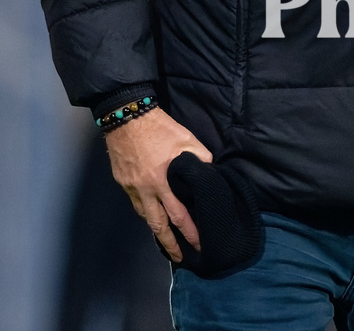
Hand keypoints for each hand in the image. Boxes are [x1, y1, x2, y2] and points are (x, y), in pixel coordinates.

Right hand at [105, 107, 212, 261]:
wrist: (127, 117)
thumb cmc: (160, 128)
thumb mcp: (186, 139)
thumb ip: (200, 157)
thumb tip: (208, 170)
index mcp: (164, 181)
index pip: (179, 214)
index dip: (189, 232)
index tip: (197, 244)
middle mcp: (146, 190)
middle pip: (158, 225)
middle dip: (169, 244)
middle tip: (179, 258)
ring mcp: (132, 188)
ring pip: (144, 216)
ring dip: (156, 230)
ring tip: (166, 241)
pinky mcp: (122, 182)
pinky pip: (135, 203)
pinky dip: (145, 212)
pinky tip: (151, 214)